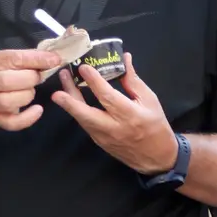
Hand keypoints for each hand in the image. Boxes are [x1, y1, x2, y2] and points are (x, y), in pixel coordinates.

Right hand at [0, 48, 63, 129]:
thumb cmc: (5, 75)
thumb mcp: (13, 62)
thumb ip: (31, 58)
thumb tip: (54, 58)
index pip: (15, 59)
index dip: (38, 59)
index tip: (55, 60)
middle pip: (7, 81)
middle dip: (30, 79)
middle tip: (38, 78)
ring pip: (8, 102)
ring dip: (27, 96)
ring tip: (30, 92)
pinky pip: (13, 122)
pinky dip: (28, 118)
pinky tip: (37, 110)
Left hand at [51, 52, 177, 174]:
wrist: (156, 157)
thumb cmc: (156, 126)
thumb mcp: (150, 100)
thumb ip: (133, 81)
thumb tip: (125, 59)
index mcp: (130, 115)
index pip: (108, 96)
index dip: (94, 81)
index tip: (83, 67)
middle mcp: (114, 127)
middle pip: (86, 113)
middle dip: (70, 99)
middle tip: (61, 81)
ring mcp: (103, 137)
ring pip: (81, 119)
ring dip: (69, 103)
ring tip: (61, 87)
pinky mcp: (98, 142)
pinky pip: (85, 124)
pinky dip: (77, 111)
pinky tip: (72, 100)